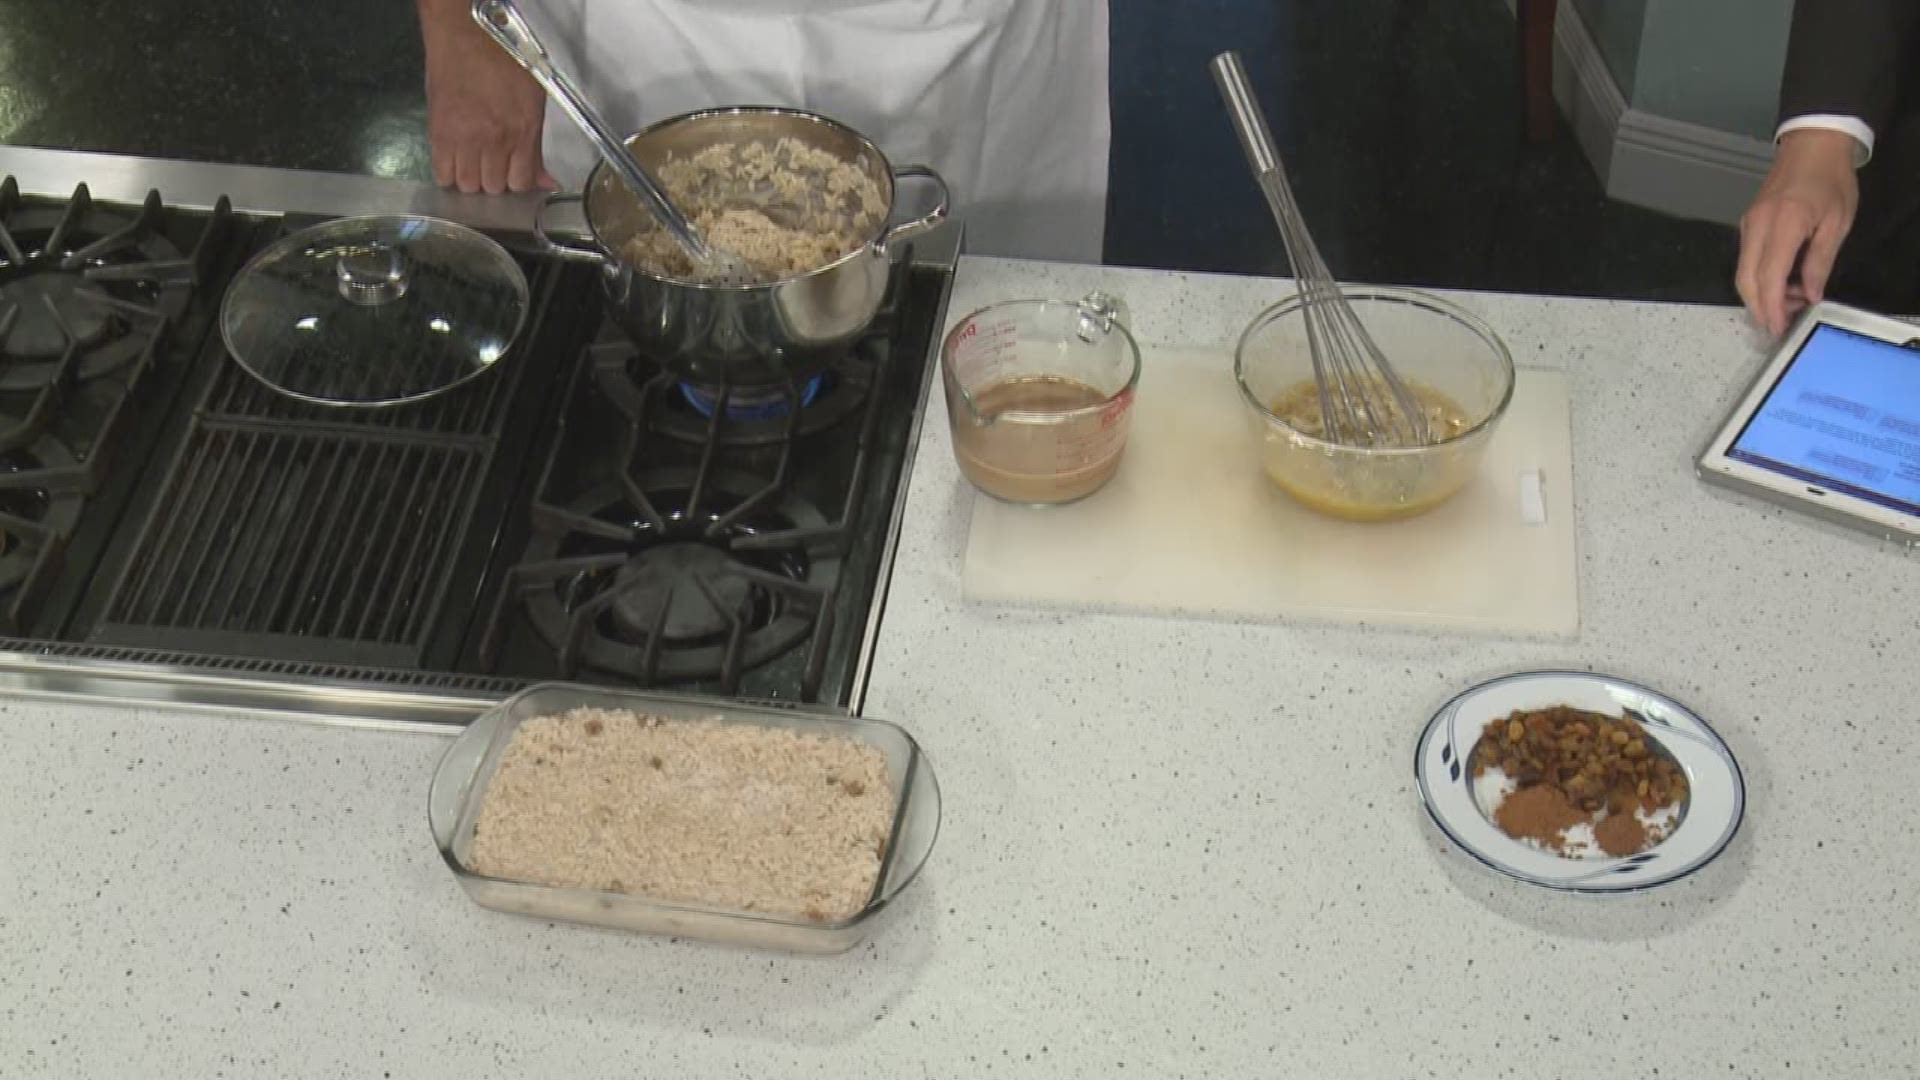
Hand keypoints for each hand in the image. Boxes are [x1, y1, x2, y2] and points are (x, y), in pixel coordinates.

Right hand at [421, 3, 555, 193]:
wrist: (466, 36)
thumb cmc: (504, 60)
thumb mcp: (533, 100)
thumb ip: (537, 145)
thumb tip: (548, 182)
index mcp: (522, 132)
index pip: (521, 183)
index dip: (518, 183)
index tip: (513, 175)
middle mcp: (494, 141)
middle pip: (494, 187)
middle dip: (495, 181)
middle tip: (493, 165)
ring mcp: (464, 139)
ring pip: (468, 185)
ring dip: (472, 180)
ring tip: (473, 164)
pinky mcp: (439, 134)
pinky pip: (442, 173)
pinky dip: (449, 175)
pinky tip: (455, 163)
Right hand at [1736, 128, 1860, 335]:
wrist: (1813, 144)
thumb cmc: (1831, 180)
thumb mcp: (1838, 222)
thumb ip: (1821, 261)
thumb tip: (1811, 294)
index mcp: (1785, 224)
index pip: (1769, 276)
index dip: (1772, 307)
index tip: (1779, 328)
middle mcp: (1758, 226)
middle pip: (1746, 280)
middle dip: (1760, 308)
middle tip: (1779, 325)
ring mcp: (1748, 225)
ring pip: (1742, 272)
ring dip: (1760, 295)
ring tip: (1787, 304)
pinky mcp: (1747, 224)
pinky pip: (1746, 260)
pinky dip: (1759, 279)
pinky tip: (1781, 283)